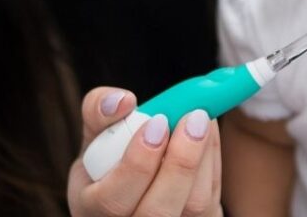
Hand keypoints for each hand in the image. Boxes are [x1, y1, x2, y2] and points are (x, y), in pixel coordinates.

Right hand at [68, 87, 222, 216]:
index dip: (136, 165)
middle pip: (157, 213)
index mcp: (93, 209)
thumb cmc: (113, 157)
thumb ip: (99, 111)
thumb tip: (122, 100)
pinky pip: (213, 199)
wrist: (143, 180)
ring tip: (201, 117)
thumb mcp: (95, 136)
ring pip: (193, 206)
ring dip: (203, 156)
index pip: (110, 201)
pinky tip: (207, 131)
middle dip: (179, 163)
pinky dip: (213, 160)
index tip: (157, 123)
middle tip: (194, 118)